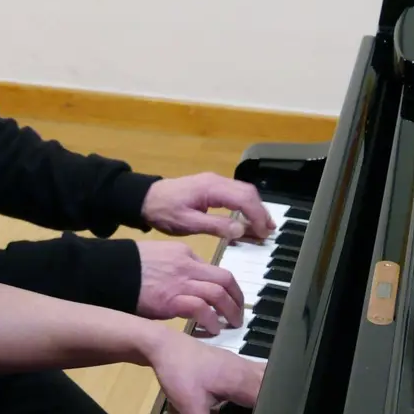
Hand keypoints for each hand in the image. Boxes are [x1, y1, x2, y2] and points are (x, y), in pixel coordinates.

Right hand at [135, 241, 243, 333]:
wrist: (110, 270)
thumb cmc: (129, 265)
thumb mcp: (158, 256)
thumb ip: (175, 267)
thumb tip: (186, 284)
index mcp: (185, 253)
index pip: (214, 268)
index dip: (225, 286)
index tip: (228, 298)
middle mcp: (188, 266)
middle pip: (225, 279)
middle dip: (237, 298)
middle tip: (239, 312)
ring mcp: (181, 283)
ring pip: (218, 294)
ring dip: (230, 311)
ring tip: (232, 324)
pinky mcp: (172, 300)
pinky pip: (202, 310)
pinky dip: (211, 321)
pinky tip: (213, 330)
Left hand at [142, 173, 273, 241]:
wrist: (145, 199)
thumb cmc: (163, 211)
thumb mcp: (187, 223)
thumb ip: (215, 226)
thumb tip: (241, 230)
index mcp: (211, 188)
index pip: (244, 199)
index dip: (257, 216)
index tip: (263, 233)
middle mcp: (216, 181)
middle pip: (248, 192)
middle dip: (261, 211)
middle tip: (268, 231)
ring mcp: (214, 182)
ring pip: (243, 191)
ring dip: (255, 208)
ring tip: (263, 227)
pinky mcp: (210, 187)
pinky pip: (234, 193)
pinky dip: (245, 205)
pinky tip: (247, 218)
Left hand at [146, 331, 264, 413]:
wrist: (163, 345)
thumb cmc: (178, 371)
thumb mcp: (190, 406)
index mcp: (242, 381)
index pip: (272, 399)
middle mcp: (245, 370)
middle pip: (274, 387)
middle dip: (280, 404)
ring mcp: (239, 364)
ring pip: (265, 378)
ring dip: (271, 394)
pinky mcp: (230, 364)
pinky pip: (254, 375)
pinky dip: (259, 387)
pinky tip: (253, 400)